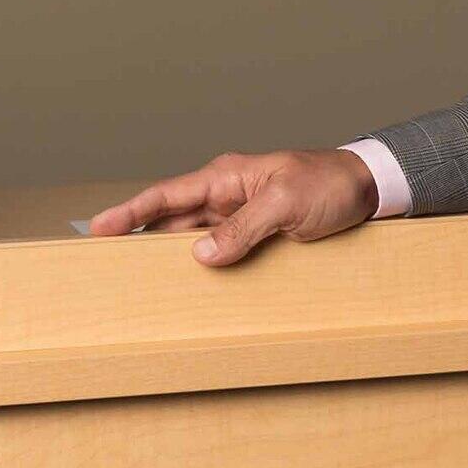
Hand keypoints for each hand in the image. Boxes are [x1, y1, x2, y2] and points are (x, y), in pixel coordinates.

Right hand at [88, 149, 381, 265]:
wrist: (370, 189)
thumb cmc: (331, 184)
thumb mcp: (287, 203)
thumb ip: (244, 227)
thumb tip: (200, 254)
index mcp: (227, 177)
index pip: (167, 194)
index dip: (130, 212)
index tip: (97, 228)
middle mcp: (227, 196)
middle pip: (172, 222)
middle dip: (140, 241)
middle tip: (106, 268)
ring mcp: (241, 217)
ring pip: (195, 241)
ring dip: (173, 261)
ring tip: (140, 286)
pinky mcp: (258, 237)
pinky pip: (223, 253)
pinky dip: (206, 270)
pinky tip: (193, 290)